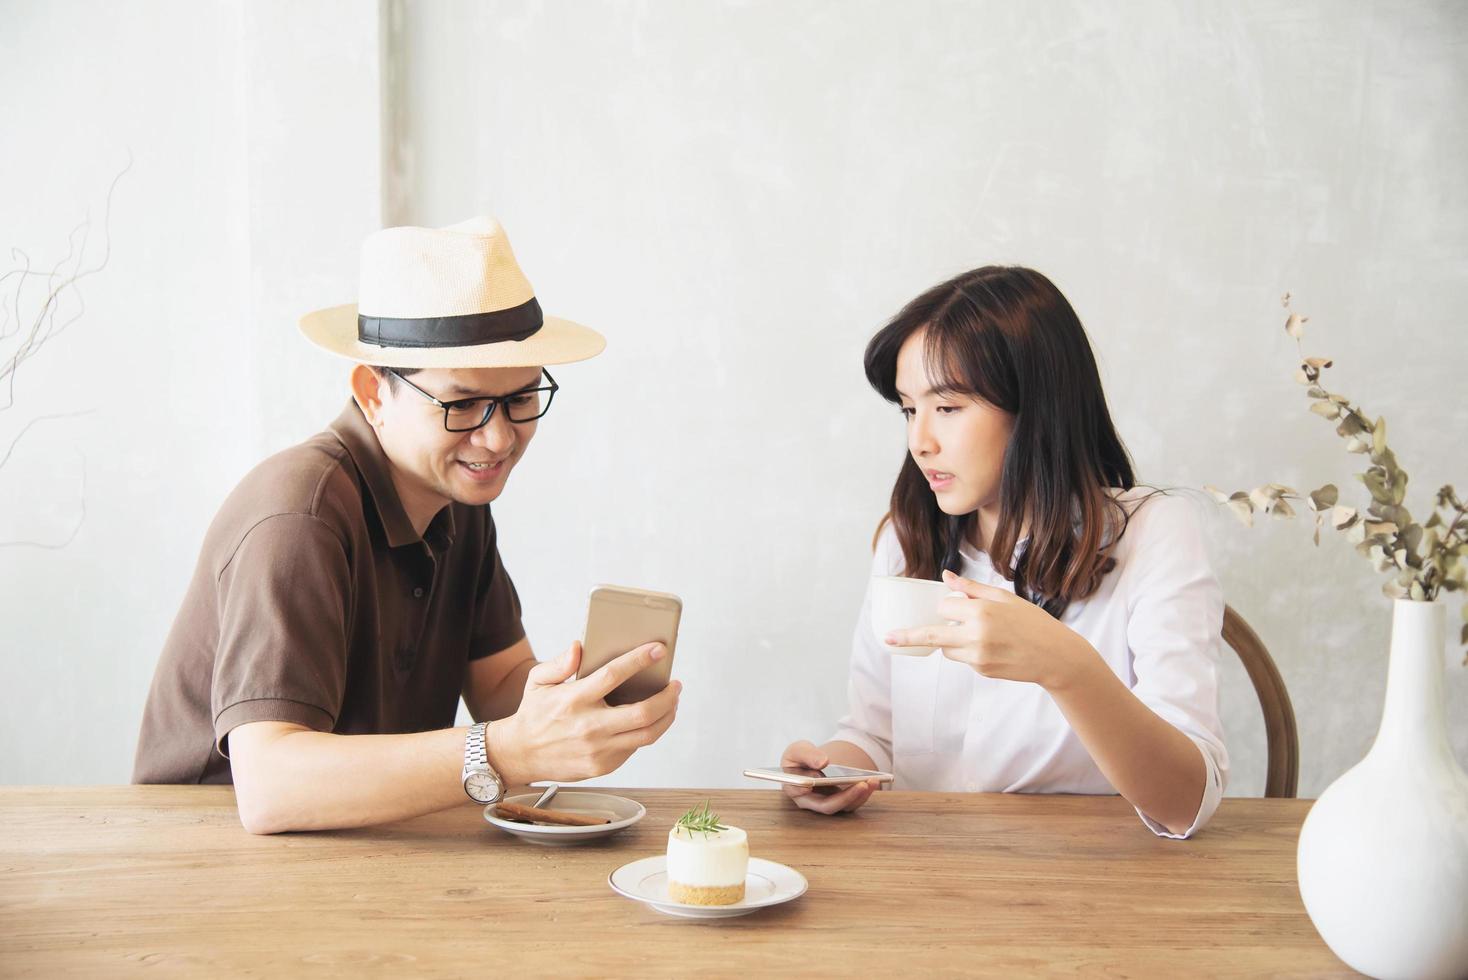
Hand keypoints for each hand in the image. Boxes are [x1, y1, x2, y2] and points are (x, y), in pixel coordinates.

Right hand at [489, 640, 680, 784]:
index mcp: (574, 699)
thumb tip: (580, 646)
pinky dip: (647, 732)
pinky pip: (634, 748)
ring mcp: (597, 750)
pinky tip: (651, 720)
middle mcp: (589, 726)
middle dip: (668, 697)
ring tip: (672, 703)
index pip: (613, 675)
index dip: (639, 660)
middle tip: (676, 685)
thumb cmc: (533, 714)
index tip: (659, 649)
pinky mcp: (602, 766)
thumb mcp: (537, 681)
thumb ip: (560, 662)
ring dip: (667, 717)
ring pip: (647, 735)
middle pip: (643, 712)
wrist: (519, 755)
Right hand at [778, 740, 878, 814]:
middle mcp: (811, 802)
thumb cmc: (801, 757)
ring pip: (844, 806)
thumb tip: (822, 762)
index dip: (805, 792)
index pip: (799, 794)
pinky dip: (864, 793)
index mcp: (795, 789)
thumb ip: (806, 754)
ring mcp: (827, 803)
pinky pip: (853, 802)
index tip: (811, 786)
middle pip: (827, 805)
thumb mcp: (798, 750)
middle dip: (845, 797)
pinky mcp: (841, 802)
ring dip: (859, 796)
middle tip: (861, 784)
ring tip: (872, 781)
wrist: (812, 761)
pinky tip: (874, 781)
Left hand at [882, 570, 1100, 690]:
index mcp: (981, 610)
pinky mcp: (982, 670)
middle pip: (932, 634)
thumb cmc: (1032, 622)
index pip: (945, 607)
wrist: (1055, 656)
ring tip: (984, 636)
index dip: (948, 606)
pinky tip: (995, 649)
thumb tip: (945, 577)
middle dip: (908, 636)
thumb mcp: (1004, 598)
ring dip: (952, 641)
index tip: (954, 607)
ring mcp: (978, 655)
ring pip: (947, 648)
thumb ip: (972, 589)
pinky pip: (964, 659)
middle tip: (887, 639)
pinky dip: (969, 652)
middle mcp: (976, 634)